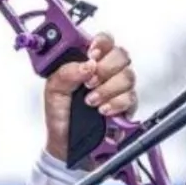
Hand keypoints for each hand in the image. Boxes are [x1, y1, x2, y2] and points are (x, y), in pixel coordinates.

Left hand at [43, 32, 136, 164]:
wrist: (67, 143)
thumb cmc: (61, 114)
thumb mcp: (53, 90)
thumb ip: (66, 72)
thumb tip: (86, 65)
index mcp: (87, 61)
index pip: (103, 41)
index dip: (102, 42)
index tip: (92, 54)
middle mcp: (106, 71)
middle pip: (121, 55)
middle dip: (105, 68)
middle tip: (89, 82)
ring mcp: (118, 88)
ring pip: (128, 75)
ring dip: (107, 88)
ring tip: (91, 101)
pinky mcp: (127, 105)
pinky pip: (131, 97)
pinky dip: (115, 103)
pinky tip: (103, 110)